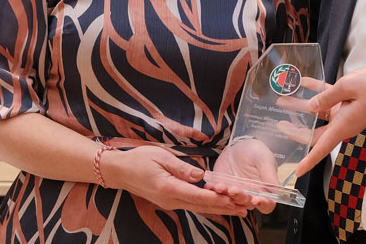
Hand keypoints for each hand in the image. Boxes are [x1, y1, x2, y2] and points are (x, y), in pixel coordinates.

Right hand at [101, 145, 249, 215]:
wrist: (120, 171)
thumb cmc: (139, 160)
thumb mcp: (161, 157)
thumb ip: (182, 168)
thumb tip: (201, 176)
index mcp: (169, 188)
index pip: (198, 196)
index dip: (218, 199)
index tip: (234, 200)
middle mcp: (170, 200)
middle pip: (202, 206)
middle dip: (225, 207)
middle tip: (245, 208)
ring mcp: (170, 202)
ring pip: (198, 207)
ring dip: (218, 208)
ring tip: (237, 209)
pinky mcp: (169, 201)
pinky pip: (191, 204)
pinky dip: (207, 205)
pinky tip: (218, 205)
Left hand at [207, 137, 278, 212]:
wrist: (237, 145)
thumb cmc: (254, 151)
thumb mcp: (263, 158)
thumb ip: (269, 173)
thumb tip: (277, 190)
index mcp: (264, 190)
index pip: (267, 204)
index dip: (263, 204)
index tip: (256, 199)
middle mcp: (250, 195)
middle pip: (246, 204)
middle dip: (239, 197)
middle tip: (233, 189)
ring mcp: (235, 193)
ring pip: (231, 201)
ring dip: (225, 196)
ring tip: (220, 186)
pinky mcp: (223, 189)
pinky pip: (217, 194)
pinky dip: (213, 191)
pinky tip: (210, 185)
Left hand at [294, 66, 365, 176]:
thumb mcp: (347, 87)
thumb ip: (326, 97)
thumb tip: (310, 107)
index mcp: (343, 126)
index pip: (321, 148)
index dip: (309, 161)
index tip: (298, 171)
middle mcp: (342, 123)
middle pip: (315, 132)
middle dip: (296, 128)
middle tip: (279, 122)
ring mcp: (344, 113)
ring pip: (318, 113)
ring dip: (302, 105)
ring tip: (285, 98)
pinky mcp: (348, 102)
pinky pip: (328, 98)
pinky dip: (316, 91)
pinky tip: (304, 82)